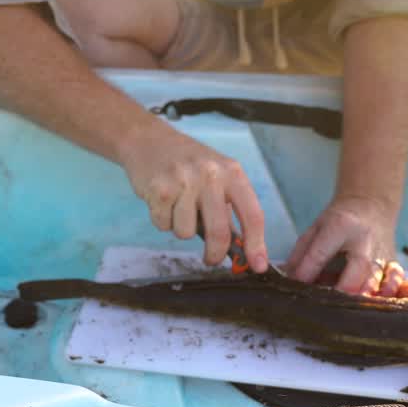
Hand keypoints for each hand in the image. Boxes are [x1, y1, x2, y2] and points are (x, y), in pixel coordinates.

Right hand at [120, 120, 268, 271]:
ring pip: (186, 233)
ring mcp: (184, 182)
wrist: (149, 140)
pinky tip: (163, 202)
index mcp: (232, 173)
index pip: (252, 214)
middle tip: (211, 259)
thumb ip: (229, 209)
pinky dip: (162, 221)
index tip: (258, 266)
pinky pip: (164, 226)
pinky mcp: (159, 189)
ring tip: (177, 208)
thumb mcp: (217, 176)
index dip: (256, 244)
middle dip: (215, 254)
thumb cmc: (188, 164)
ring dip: (181, 229)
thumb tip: (242, 249)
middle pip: (219, 232)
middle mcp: (211, 175)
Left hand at [284, 195, 407, 297]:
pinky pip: (398, 278)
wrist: (372, 206)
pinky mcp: (393, 262)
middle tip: (333, 303)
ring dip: (370, 294)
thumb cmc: (338, 221)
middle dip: (347, 287)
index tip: (297, 283)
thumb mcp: (316, 228)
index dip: (308, 269)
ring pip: (381, 276)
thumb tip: (288, 279)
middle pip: (359, 265)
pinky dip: (394, 291)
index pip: (323, 251)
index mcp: (341, 226)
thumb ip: (301, 253)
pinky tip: (385, 300)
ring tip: (359, 307)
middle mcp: (365, 240)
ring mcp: (382, 252)